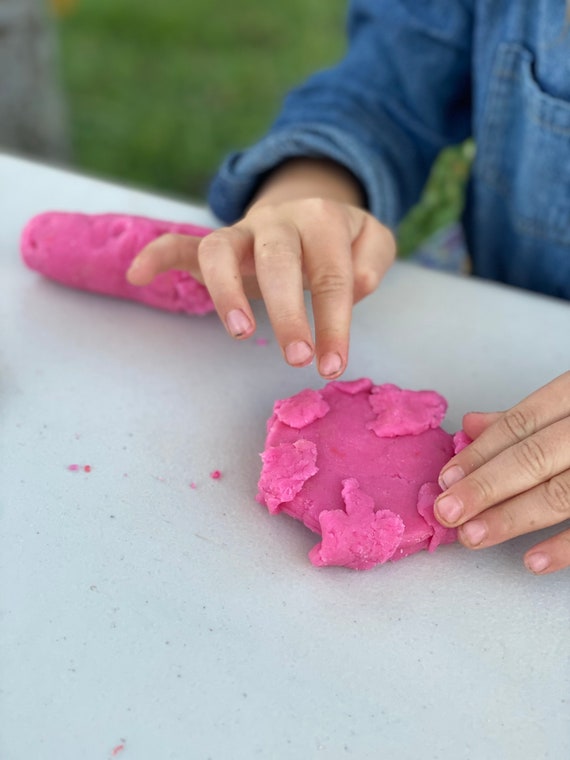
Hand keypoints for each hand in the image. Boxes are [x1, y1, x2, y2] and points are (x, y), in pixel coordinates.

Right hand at [127, 197, 394, 377]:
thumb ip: (374, 257)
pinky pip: (181, 243)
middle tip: (296, 359)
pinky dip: (158, 255)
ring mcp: (242, 231)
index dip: (334, 322)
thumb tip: (356, 284)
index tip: (332, 366)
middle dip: (287, 311)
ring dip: (226, 291)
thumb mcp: (372, 242)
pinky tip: (138, 274)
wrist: (308, 211)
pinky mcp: (216, 244)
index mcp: (322, 218)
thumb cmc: (340, 243)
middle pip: (277, 261)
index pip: (332, 274)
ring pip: (221, 250)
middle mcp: (278, 221)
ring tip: (240, 334)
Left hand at [435, 371, 569, 574]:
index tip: (446, 478)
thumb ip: (529, 417)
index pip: (522, 424)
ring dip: (514, 517)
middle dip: (486, 486)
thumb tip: (472, 425)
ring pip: (564, 492)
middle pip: (535, 457)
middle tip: (446, 512)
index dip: (481, 452)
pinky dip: (568, 546)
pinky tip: (533, 561)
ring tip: (474, 536)